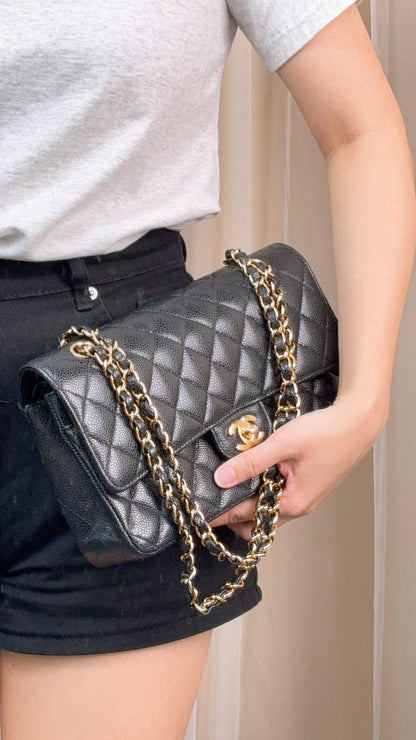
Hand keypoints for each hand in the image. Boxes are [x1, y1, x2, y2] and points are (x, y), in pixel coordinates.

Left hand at [210, 394, 386, 539]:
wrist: (358, 423)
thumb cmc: (325, 433)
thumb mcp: (282, 444)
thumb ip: (250, 462)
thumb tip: (221, 478)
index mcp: (292, 503)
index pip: (245, 516)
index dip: (220, 512)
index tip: (199, 512)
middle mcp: (298, 507)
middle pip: (256, 523)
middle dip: (234, 515)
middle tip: (214, 495)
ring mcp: (304, 498)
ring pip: (268, 511)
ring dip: (249, 502)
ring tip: (233, 481)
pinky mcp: (306, 487)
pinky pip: (278, 498)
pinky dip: (263, 492)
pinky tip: (256, 472)